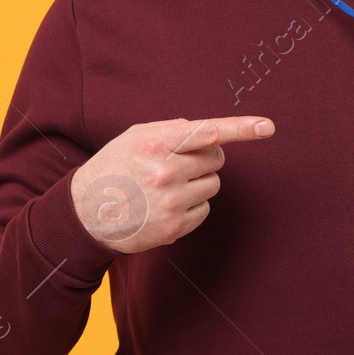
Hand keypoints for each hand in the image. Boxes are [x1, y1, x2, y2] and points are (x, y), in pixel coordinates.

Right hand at [70, 116, 273, 253]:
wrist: (85, 213)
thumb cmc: (114, 167)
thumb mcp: (135, 137)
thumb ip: (172, 129)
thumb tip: (209, 132)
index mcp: (155, 144)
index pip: (208, 132)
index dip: (241, 128)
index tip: (267, 127)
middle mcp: (164, 173)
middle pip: (216, 158)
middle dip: (206, 157)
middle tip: (180, 162)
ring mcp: (170, 203)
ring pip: (213, 184)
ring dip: (199, 181)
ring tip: (169, 185)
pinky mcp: (174, 227)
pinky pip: (205, 209)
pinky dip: (193, 204)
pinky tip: (168, 204)